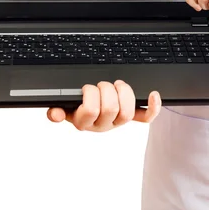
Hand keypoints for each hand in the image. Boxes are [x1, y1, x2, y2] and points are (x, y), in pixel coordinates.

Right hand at [47, 80, 161, 131]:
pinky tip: (153, 94)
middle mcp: (102, 124)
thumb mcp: (64, 107)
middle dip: (106, 89)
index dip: (90, 94)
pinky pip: (146, 117)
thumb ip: (57, 109)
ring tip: (117, 85)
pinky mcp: (131, 118)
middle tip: (101, 85)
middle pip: (111, 108)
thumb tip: (55, 114)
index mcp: (84, 122)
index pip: (90, 110)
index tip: (86, 88)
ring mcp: (118, 122)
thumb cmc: (76, 106)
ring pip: (127, 112)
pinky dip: (153, 107)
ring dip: (123, 92)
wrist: (88, 112)